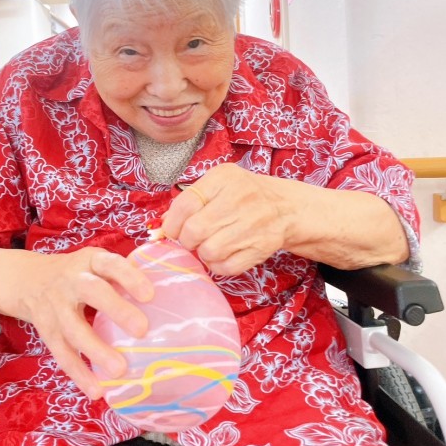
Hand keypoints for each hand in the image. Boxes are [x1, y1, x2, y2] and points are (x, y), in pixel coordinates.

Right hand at [16, 247, 152, 399]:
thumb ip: (122, 275)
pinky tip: (97, 391)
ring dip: (96, 351)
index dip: (130, 277)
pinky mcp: (47, 332)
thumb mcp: (95, 262)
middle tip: (141, 329)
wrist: (28, 280)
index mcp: (89, 261)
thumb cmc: (78, 273)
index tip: (150, 295)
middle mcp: (70, 281)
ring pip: (74, 329)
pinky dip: (80, 374)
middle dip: (116, 310)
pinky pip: (63, 355)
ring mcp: (56, 307)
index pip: (111, 264)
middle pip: (92, 293)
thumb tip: (167, 292)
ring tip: (119, 370)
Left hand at [162, 164, 301, 275]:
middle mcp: (240, 199)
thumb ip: (189, 201)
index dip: (172, 224)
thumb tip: (160, 228)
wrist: (285, 207)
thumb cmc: (243, 194)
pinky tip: (222, 255)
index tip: (172, 230)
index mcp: (224, 178)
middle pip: (194, 231)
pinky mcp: (260, 248)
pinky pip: (226, 267)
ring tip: (209, 244)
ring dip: (202, 253)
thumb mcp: (218, 184)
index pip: (185, 204)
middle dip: (186, 240)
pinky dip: (217, 265)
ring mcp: (252, 225)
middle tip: (192, 239)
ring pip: (209, 251)